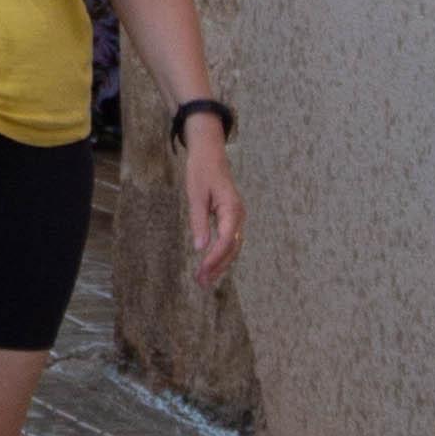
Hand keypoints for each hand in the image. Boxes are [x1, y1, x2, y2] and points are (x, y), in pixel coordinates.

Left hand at [182, 115, 243, 289]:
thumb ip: (199, 221)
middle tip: (201, 282)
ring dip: (219, 263)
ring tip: (204, 279)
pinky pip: (230, 240)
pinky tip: (210, 264)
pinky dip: (221, 254)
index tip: (202, 271)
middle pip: (232, 248)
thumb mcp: (195, 195)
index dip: (215, 258)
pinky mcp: (232, 218)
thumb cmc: (201, 171)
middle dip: (217, 266)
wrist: (209, 153)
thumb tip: (200, 248)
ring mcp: (237, 217)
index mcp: (232, 209)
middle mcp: (239, 216)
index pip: (226, 241)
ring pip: (232, 247)